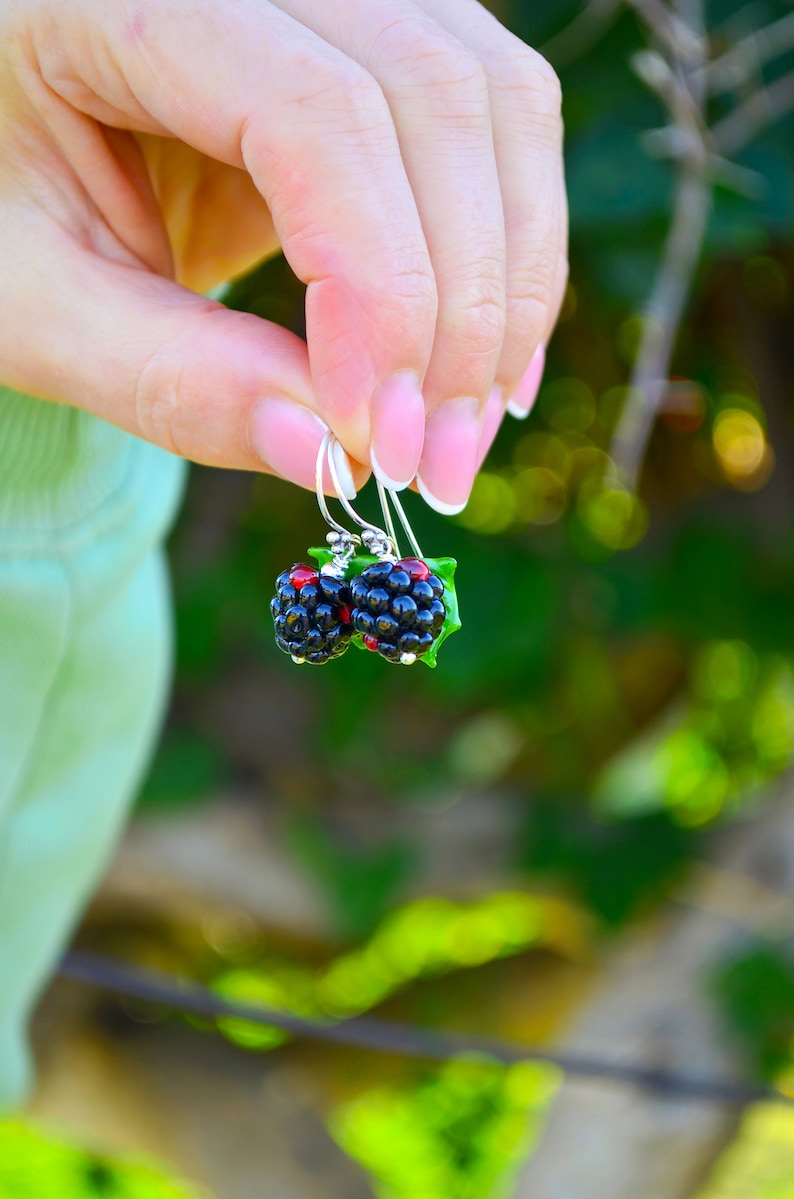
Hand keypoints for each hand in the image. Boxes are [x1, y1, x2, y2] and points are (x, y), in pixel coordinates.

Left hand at [0, 0, 565, 510]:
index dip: (376, 285)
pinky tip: (485, 368)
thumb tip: (332, 456)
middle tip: (437, 466)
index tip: (374, 437)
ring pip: (496, 105)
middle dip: (462, 308)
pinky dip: (508, 257)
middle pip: (439, 97)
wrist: (6, 159)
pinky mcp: (375, 50)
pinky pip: (493, 131)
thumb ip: (167, 377)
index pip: (312, 112)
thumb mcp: (29, 305)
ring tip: (465, 430)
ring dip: (506, 287)